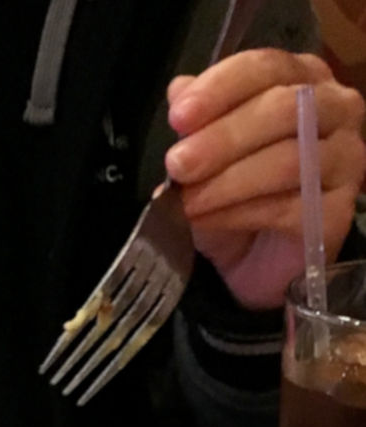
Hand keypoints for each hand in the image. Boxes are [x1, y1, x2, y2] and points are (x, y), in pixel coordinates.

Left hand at [165, 49, 365, 311]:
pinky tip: (208, 220)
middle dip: (223, 138)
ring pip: (288, 160)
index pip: (266, 67)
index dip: (220, 89)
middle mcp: (336, 110)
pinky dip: (239, 214)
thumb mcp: (205, 154)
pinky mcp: (338, 211)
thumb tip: (179, 91)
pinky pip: (289, 207)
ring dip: (228, 181)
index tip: (179, 117)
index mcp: (303, 80)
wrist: (250, 261)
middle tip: (178, 164)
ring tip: (187, 200)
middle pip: (284, 108)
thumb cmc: (233, 196)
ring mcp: (345, 159)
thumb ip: (198, 119)